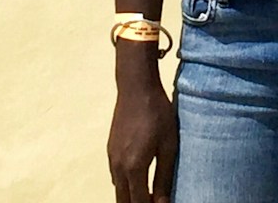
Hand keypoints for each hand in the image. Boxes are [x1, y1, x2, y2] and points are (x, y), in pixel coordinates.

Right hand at [108, 79, 177, 202]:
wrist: (136, 86)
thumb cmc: (157, 114)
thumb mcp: (168, 146)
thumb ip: (164, 178)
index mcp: (134, 167)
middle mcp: (118, 166)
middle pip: (124, 201)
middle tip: (153, 202)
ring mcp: (111, 157)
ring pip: (118, 189)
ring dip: (130, 197)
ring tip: (147, 196)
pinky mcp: (110, 149)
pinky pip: (115, 177)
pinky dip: (125, 185)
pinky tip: (138, 181)